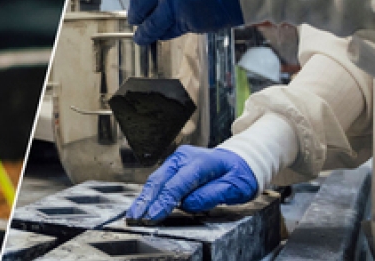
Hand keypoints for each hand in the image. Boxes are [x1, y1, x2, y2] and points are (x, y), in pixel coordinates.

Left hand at [121, 0, 242, 44]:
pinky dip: (166, 34)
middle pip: (136, 4)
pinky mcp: (188, 19)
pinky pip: (169, 31)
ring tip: (142, 37)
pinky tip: (165, 34)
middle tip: (139, 17)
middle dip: (138, 13)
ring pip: (149, 24)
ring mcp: (173, 0)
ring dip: (145, 33)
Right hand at [127, 145, 257, 223]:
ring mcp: (177, 160)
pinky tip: (142, 205)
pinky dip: (150, 194)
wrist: (240, 160)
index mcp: (200, 162)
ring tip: (134, 213)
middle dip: (147, 200)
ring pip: (156, 180)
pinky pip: (159, 180)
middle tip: (136, 217)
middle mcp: (184, 158)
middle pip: (160, 180)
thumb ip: (211, 195)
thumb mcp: (235, 188)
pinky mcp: (173, 165)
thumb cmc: (239, 174)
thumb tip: (188, 204)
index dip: (164, 202)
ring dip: (144, 198)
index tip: (154, 215)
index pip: (177, 184)